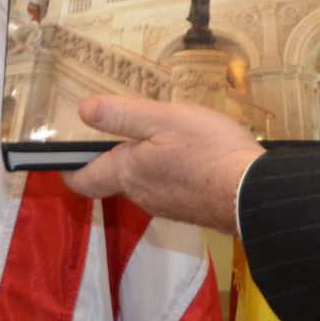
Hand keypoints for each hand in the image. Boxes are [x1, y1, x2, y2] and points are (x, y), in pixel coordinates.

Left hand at [62, 96, 261, 233]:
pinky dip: (173, 173)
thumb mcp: (163, 119)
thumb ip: (122, 115)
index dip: (70, 169)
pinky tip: (193, 157)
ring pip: (145, 184)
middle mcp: (141, 196)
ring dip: (149, 163)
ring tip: (168, 137)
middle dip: (118, 157)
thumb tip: (84, 111)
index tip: (65, 157)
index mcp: (127, 173)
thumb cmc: (208, 152)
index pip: (83, 180)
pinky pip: (171, 190)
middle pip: (116, 178)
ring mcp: (167, 206)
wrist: (253, 194)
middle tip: (131, 128)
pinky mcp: (191, 210)